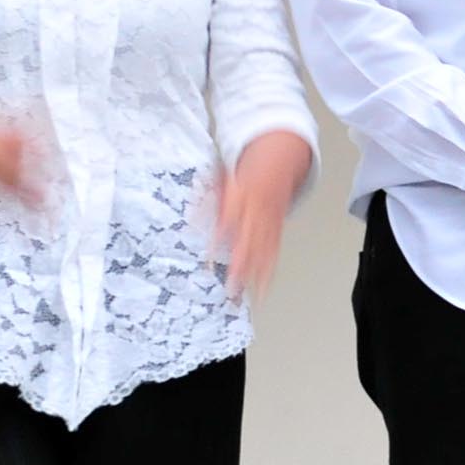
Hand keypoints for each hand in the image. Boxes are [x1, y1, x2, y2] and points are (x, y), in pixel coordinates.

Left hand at [205, 130, 315, 303]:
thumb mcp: (220, 180)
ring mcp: (267, 225)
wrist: (276, 167)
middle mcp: (255, 215)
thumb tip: (187, 219)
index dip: (218, 244)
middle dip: (238, 266)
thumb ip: (205, 199)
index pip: (227, 224)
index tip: (209, 262)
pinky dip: (268, 274)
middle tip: (229, 286)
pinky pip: (273, 255)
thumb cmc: (242, 178)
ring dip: (252, 276)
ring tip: (242, 296)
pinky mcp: (275, 234)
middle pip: (246, 243)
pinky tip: (261, 292)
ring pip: (261, 253)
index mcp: (239, 200)